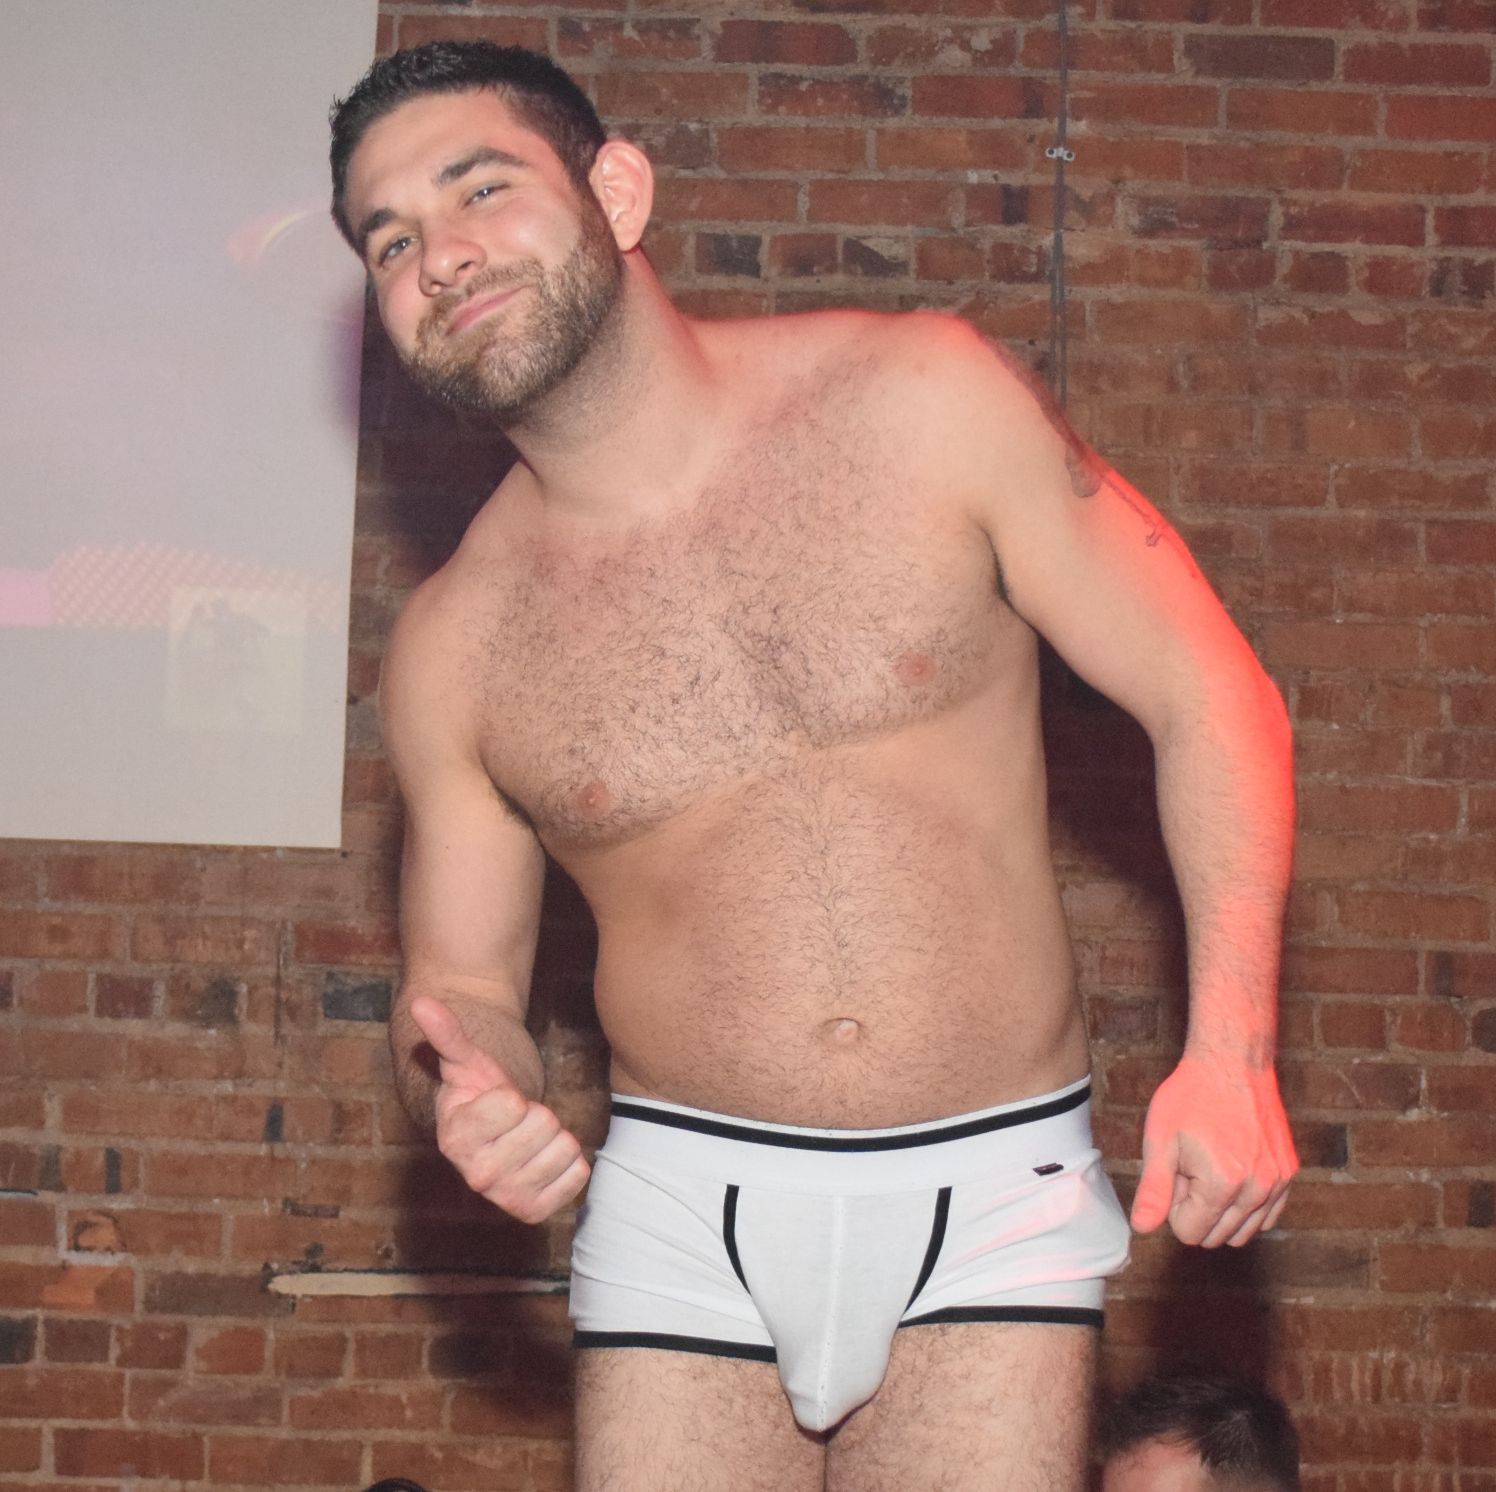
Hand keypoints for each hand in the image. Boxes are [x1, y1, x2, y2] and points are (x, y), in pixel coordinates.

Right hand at [409, 995, 589, 1224]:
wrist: (495, 1133)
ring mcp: (507, 1197)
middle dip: (536, 1112)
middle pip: (543, 1123)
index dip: (511, 1092)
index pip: (512, 1103)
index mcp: (456, 1138)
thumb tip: (422, 1002)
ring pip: (564, 1147)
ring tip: (529, 1137)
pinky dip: (570, 1161)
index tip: (497, 1100)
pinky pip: (578, 1174)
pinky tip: (545, 1158)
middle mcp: (477, 1176)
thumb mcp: (465, 1061)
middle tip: (517, 1120)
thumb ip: (446, 1033)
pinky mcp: (535, 1210)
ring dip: (554, 1135)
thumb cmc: (479, 1092)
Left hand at [1129, 1053, 1296, 1247]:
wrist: (1231, 1062)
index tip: (1177, 1171)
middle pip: (1217, 1236)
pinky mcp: (1290, 1173)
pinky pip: (1268, 1215)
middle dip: (1197, 1208)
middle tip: (1192, 1167)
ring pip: (1244, 1232)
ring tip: (1211, 1167)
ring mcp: (1279, 1182)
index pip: (1190, 1233)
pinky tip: (1232, 1174)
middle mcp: (1258, 1189)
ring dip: (1221, 1209)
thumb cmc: (1191, 1097)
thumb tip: (1142, 1228)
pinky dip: (1247, 1206)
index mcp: (1223, 1185)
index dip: (1175, 1205)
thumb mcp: (1160, 1140)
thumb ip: (1153, 1190)